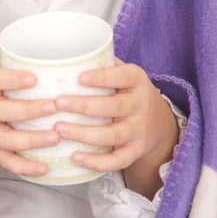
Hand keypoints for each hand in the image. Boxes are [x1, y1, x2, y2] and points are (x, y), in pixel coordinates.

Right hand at [0, 56, 59, 175]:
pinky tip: (43, 167)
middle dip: (28, 110)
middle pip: (0, 110)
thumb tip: (47, 62)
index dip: (12, 80)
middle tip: (53, 107)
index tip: (33, 79)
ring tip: (54, 137)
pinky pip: (4, 160)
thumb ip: (11, 65)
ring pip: (3, 139)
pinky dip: (23, 166)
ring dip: (30, 140)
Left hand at [53, 58, 178, 176]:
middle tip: (58, 103)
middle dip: (84, 105)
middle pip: (113, 106)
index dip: (102, 77)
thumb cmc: (128, 91)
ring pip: (112, 135)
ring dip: (84, 133)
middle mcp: (140, 105)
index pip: (122, 76)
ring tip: (59, 129)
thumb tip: (68, 55)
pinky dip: (97, 162)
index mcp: (136, 80)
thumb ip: (103, 63)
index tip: (80, 78)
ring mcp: (138, 130)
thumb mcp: (124, 73)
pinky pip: (117, 161)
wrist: (158, 122)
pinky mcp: (135, 151)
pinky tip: (75, 157)